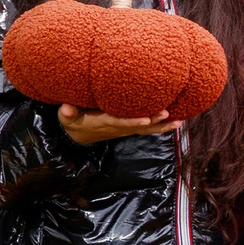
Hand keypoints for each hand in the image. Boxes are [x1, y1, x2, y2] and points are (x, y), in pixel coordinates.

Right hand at [59, 103, 178, 144]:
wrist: (78, 136)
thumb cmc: (74, 121)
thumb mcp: (66, 118)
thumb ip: (67, 113)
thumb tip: (65, 108)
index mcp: (104, 123)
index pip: (120, 122)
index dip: (132, 121)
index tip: (145, 119)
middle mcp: (118, 128)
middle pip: (138, 126)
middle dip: (153, 121)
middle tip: (167, 113)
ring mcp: (125, 129)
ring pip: (146, 129)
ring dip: (162, 126)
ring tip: (178, 122)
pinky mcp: (130, 128)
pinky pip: (148, 129)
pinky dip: (162, 127)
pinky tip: (177, 123)